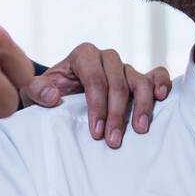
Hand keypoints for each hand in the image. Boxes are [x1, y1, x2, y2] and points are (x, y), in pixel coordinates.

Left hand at [21, 45, 171, 146]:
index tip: (96, 132)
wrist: (59, 96)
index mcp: (83, 55)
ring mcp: (124, 67)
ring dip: (141, 106)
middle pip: (118, 82)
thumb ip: (37, 91)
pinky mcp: (138, 77)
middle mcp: (106, 58)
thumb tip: (53, 95)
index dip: (97, 105)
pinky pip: (156, 74)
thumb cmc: (48, 93)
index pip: (95, 78)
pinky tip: (161, 98)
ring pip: (139, 80)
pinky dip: (161, 83)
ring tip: (140, 129)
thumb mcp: (33, 92)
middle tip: (114, 140)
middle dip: (116, 113)